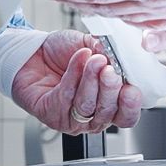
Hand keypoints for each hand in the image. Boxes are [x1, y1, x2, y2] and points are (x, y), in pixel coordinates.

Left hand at [9, 29, 143, 134]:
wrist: (34, 51)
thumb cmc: (63, 53)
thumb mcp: (92, 45)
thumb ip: (108, 51)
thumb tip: (119, 55)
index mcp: (110, 104)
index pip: (127, 115)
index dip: (131, 105)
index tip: (131, 87)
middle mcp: (93, 116)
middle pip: (108, 112)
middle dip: (110, 89)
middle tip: (110, 69)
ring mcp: (72, 119)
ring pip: (87, 106)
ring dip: (91, 81)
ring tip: (93, 59)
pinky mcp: (52, 116)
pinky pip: (65, 98)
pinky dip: (73, 76)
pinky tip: (77, 59)